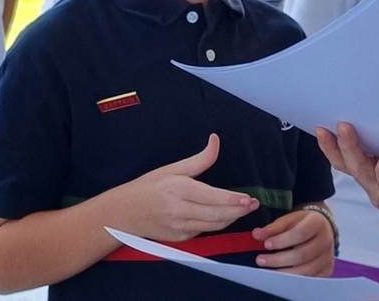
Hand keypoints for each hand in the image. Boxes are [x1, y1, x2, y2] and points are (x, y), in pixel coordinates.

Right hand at [113, 134, 259, 241]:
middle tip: (254, 205)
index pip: (212, 197)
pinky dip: (215, 224)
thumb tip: (215, 140)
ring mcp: (180, 228)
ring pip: (213, 226)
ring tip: (244, 210)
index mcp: (179, 190)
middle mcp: (180, 211)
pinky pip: (203, 231)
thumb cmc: (148, 187)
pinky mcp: (180, 238)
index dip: (232, 200)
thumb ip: (199, 159)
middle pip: (217, 215)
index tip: (249, 199)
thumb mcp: (172, 169)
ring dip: (231, 219)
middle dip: (238, 211)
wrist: (124, 213)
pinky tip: (223, 216)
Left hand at [252, 209, 334, 275]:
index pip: (300, 234)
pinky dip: (294, 280)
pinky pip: (310, 279)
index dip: (282, 240)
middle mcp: (326, 241)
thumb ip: (273, 228)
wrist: (321, 229)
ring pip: (306, 270)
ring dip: (284, 272)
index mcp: (317, 223)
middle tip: (260, 260)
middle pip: (302, 254)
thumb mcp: (288, 220)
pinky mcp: (327, 270)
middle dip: (279, 259)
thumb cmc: (302, 223)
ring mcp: (328, 257)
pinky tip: (281, 276)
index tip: (266, 244)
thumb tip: (256, 234)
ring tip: (267, 271)